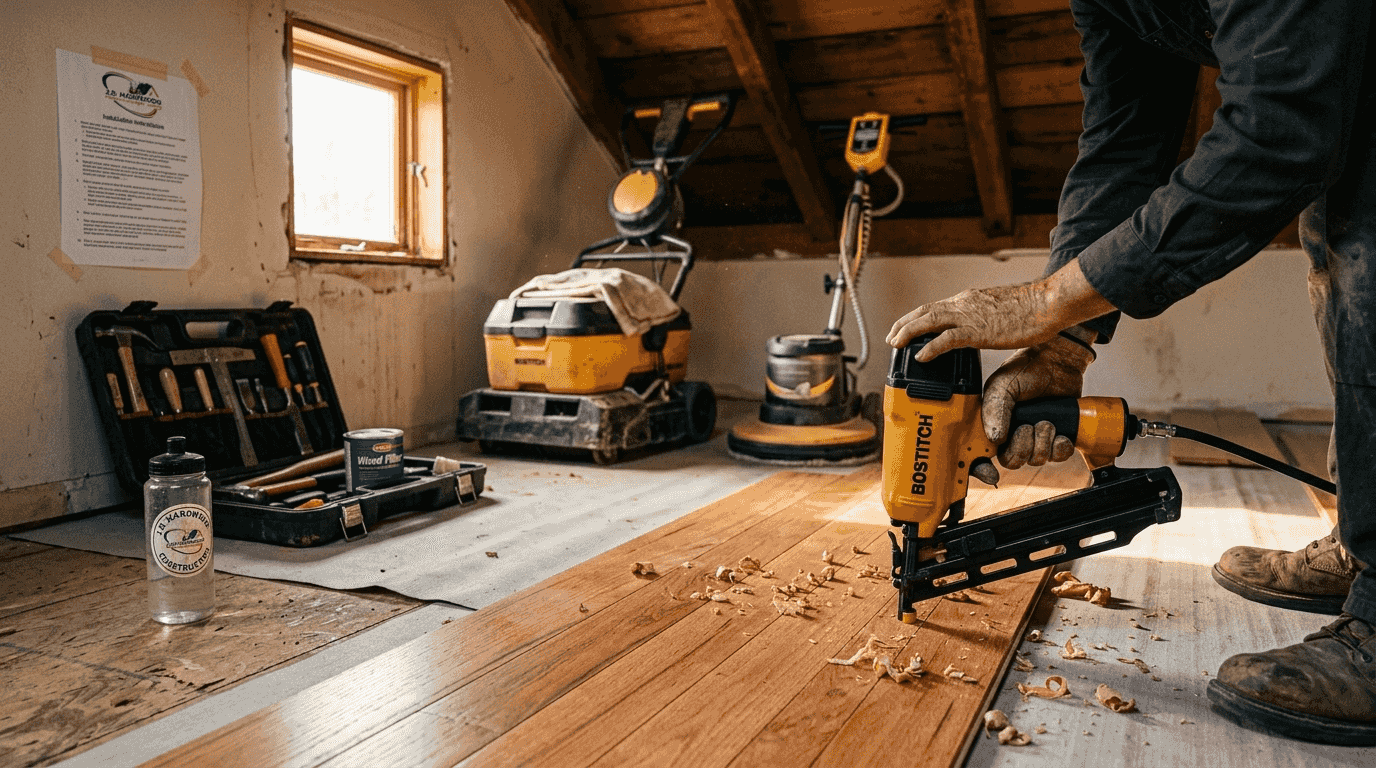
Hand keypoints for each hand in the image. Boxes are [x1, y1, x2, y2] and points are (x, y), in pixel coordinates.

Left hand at [886, 283, 1057, 360]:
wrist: (1048, 302)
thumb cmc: (1032, 308)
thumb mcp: (999, 311)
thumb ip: (983, 318)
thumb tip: (979, 329)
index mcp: (969, 300)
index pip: (935, 307)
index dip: (916, 318)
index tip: (905, 327)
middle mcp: (964, 304)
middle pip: (925, 311)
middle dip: (904, 324)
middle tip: (891, 337)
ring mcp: (969, 316)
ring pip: (928, 321)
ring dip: (908, 332)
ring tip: (895, 344)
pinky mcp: (978, 331)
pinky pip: (946, 339)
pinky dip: (930, 347)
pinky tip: (920, 356)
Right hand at [970, 334, 1095, 485]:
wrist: (1059, 360)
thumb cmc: (1026, 367)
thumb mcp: (1002, 385)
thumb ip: (994, 409)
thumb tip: (994, 437)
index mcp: (991, 423)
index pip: (980, 453)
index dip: (981, 468)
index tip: (989, 472)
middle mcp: (1011, 432)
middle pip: (1011, 462)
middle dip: (1022, 449)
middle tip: (1027, 428)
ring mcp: (1034, 436)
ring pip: (1036, 460)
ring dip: (1043, 443)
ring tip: (1046, 422)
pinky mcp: (1056, 437)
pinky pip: (1057, 457)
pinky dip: (1060, 448)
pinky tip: (1060, 433)